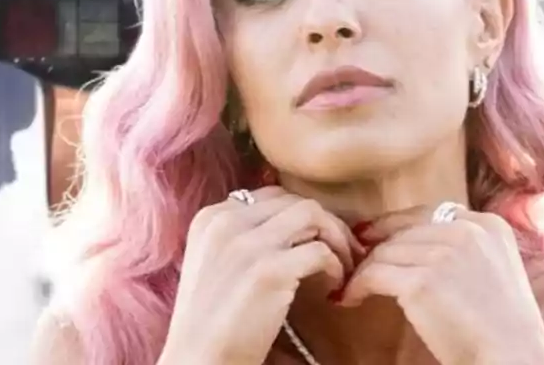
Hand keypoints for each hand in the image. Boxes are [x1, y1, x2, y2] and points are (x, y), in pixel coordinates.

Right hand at [161, 186, 364, 364]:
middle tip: (342, 250)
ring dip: (336, 238)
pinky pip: (320, 251)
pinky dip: (336, 267)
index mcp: (211, 217)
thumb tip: (284, 228)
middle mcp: (227, 221)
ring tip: (343, 265)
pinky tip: (333, 287)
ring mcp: (248, 244)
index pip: (269, 196)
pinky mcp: (269, 271)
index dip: (300, 215)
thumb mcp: (212, 262)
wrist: (200, 358)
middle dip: (325, 222)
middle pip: (293, 201)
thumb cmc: (210, 321)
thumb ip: (238, 238)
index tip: (316, 237)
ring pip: (311, 214)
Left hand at [341, 204, 543, 364]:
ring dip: (364, 269)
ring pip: (385, 252)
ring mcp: (444, 253)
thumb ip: (463, 248)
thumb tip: (410, 240)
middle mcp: (466, 231)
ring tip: (352, 284)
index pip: (429, 214)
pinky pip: (374, 275)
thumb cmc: (504, 326)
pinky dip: (358, 286)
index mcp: (488, 225)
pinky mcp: (422, 281)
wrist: (514, 358)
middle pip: (404, 231)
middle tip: (356, 262)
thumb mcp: (495, 269)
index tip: (373, 235)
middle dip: (377, 247)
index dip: (396, 224)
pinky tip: (350, 298)